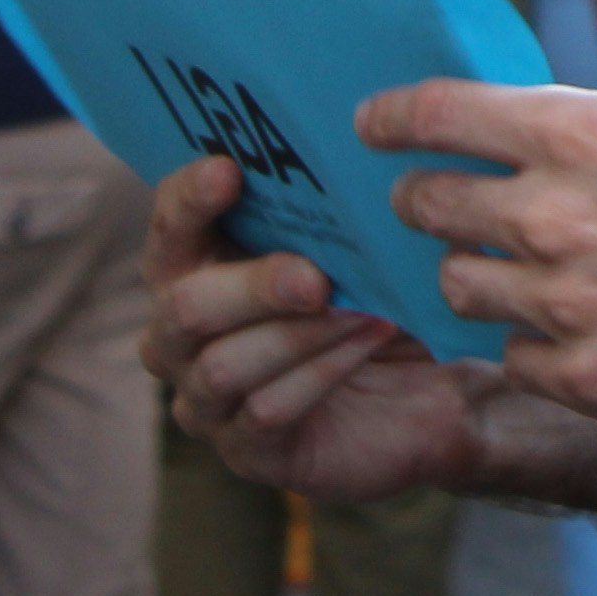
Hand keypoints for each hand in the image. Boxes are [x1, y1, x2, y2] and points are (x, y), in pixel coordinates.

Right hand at [142, 155, 509, 505]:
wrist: (428, 390)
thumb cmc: (377, 299)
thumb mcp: (361, 248)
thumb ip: (335, 206)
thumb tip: (349, 143)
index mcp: (195, 266)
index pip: (168, 225)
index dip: (188, 199)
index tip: (230, 171)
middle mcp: (181, 333)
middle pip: (184, 306)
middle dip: (251, 286)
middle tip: (316, 277)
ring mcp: (206, 398)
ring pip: (222, 364)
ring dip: (297, 335)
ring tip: (363, 312)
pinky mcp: (245, 451)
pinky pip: (264, 411)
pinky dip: (320, 374)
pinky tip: (366, 343)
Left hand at [374, 0, 596, 444]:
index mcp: (588, 133)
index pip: (444, 116)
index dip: (395, 117)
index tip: (371, 124)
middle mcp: (560, 217)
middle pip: (434, 205)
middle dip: (424, 199)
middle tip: (432, 201)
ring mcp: (570, 307)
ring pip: (464, 287)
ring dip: (476, 274)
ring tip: (507, 269)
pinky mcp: (590, 381)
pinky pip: (517, 359)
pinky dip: (530, 344)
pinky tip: (570, 331)